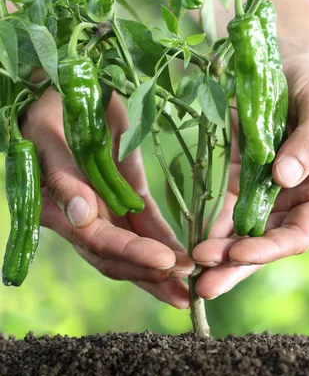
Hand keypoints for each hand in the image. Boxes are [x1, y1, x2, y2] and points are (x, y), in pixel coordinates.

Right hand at [21, 89, 194, 308]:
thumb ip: (64, 176)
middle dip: (151, 275)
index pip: (97, 240)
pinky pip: (147, 224)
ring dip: (161, 270)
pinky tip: (185, 258)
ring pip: (134, 247)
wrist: (71, 84)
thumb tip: (81, 217)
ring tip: (190, 287)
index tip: (166, 261)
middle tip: (186, 290)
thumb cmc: (52, 105)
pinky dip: (165, 242)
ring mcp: (106, 208)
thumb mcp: (51, 133)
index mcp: (58, 205)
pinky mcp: (127, 195)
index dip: (131, 253)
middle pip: (117, 256)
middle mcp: (82, 216)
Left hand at [192, 47, 308, 298]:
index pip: (302, 232)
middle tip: (204, 286)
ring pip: (246, 233)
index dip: (272, 248)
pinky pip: (226, 210)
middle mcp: (301, 199)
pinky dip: (210, 228)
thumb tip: (286, 179)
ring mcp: (271, 193)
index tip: (239, 253)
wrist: (288, 55)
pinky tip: (188, 242)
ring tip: (190, 271)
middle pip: (270, 242)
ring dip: (220, 254)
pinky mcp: (244, 180)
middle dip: (238, 265)